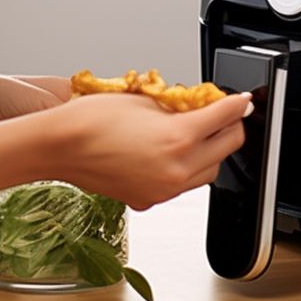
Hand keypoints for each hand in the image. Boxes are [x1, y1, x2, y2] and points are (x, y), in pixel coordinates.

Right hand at [48, 92, 250, 209]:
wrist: (59, 147)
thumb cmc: (92, 119)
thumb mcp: (145, 100)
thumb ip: (180, 106)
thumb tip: (201, 107)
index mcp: (179, 138)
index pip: (225, 118)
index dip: (237, 104)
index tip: (241, 100)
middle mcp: (176, 169)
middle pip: (227, 148)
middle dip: (230, 128)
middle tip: (225, 114)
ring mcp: (164, 189)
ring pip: (209, 173)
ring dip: (211, 153)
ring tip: (198, 134)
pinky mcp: (150, 200)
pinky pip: (181, 186)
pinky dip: (185, 169)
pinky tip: (171, 154)